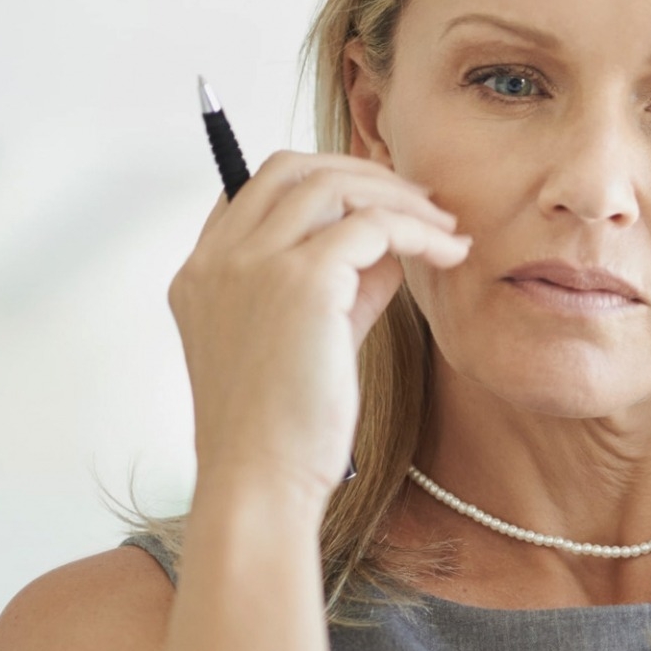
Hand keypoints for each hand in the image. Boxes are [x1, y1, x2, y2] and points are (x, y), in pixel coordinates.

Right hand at [168, 151, 469, 511]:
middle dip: (363, 174)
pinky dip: (418, 231)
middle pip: (292, 168)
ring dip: (398, 198)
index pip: (254, 189)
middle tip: (420, 202)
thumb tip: (393, 243)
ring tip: (444, 230)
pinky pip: (373, 224)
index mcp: (202, 273)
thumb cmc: (283, 430)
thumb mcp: (310, 341)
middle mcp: (218, 259)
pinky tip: (449, 254)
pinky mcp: (301, 281)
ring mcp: (253, 264)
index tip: (376, 201)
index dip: (320, 181)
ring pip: (334, 185)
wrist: (261, 482)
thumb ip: (343, 286)